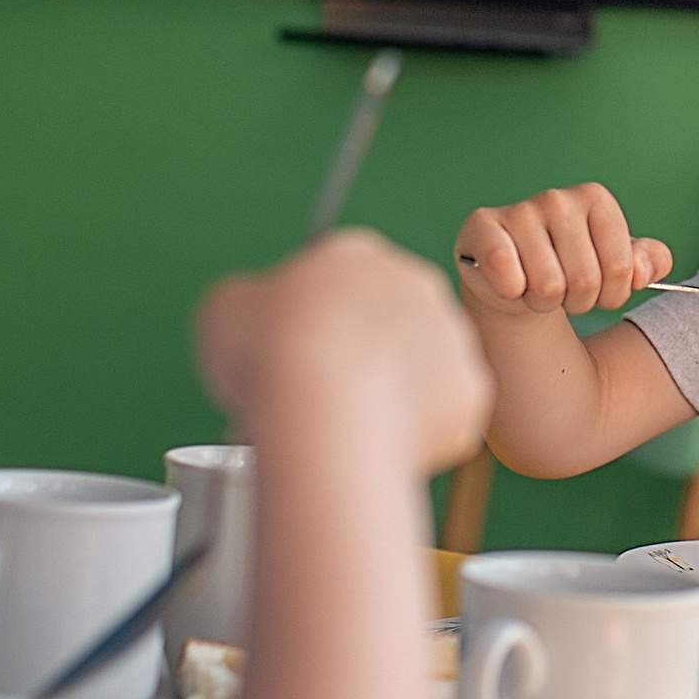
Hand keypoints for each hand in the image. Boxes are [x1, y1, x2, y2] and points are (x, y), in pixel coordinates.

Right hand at [195, 229, 492, 474]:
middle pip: (389, 323)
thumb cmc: (270, 355)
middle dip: (366, 356)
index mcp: (357, 254)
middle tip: (327, 397)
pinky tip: (382, 445)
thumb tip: (254, 316)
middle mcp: (414, 283)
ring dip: (396, 395)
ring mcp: (450, 336)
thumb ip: (250, 305)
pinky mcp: (471, 389)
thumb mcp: (227, 311)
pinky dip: (419, 435)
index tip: (299, 359)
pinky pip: (444, 416)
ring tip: (353, 428)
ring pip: (422, 369)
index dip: (317, 326)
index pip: (340, 284)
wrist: (325, 407)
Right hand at [454, 183, 674, 316]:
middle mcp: (558, 198)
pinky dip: (511, 293)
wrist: (516, 280)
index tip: (600, 288)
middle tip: (563, 290)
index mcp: (596, 198)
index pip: (623, 268)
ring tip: (536, 286)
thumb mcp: (617, 265)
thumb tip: (643, 272)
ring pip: (547, 286)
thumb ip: (648, 263)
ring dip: (543, 302)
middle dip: (577, 302)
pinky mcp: (482, 228)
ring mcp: (519, 211)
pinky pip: (508, 277)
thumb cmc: (569, 268)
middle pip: (585, 280)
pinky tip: (509, 282)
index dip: (613, 294)